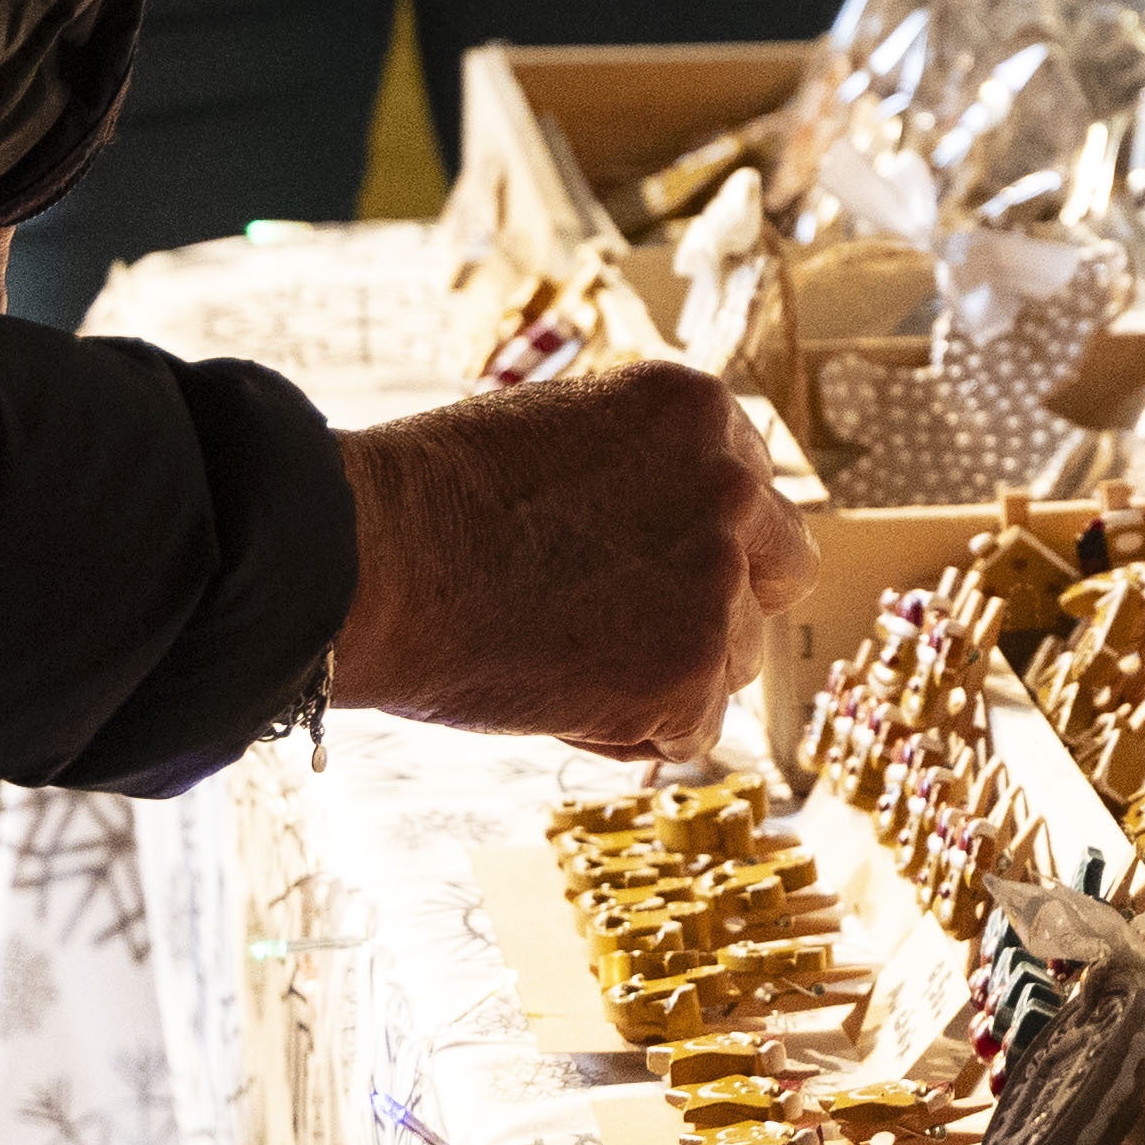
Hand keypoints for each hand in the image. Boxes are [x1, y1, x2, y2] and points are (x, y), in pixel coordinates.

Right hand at [335, 362, 813, 758]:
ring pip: (736, 657)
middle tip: (637, 629)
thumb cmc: (425, 502)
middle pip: (778, 571)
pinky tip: (559, 704)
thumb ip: (641, 475)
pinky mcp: (689, 667)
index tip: (637, 569)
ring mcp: (717, 577)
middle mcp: (732, 485)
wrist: (366, 557)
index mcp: (700, 411)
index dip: (698, 543)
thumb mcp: (561, 437)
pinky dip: (634, 732)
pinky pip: (692, 727)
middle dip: (726, 604)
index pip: (751, 495)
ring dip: (670, 674)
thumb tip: (669, 538)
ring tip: (563, 662)